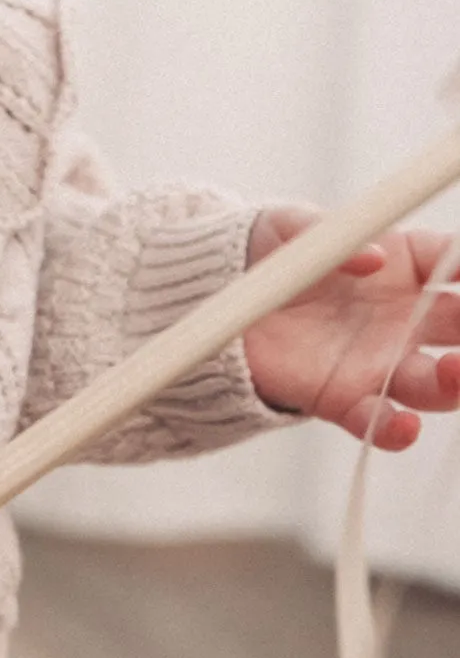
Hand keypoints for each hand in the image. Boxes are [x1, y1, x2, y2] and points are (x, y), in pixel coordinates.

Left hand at [243, 207, 459, 447]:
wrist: (221, 296)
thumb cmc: (272, 253)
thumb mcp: (293, 227)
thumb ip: (336, 237)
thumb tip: (374, 257)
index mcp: (404, 265)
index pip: (453, 261)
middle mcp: (404, 318)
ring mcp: (379, 361)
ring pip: (434, 383)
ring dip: (453, 382)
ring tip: (454, 369)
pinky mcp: (343, 398)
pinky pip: (377, 421)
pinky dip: (395, 430)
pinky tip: (405, 425)